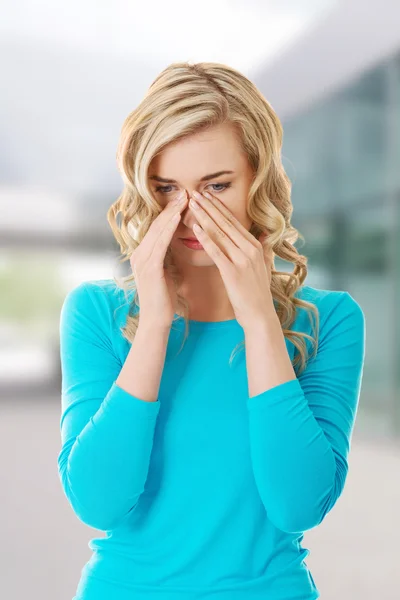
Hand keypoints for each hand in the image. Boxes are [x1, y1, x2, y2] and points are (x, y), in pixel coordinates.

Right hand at [130, 191, 188, 327]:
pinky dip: (169, 229)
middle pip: (156, 224)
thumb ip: (166, 256)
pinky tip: (178, 218)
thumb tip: (174, 243)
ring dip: (172, 213)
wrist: (156, 320)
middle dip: (171, 207)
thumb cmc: (164, 299)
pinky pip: (160, 243)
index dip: (170, 212)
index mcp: (143, 254)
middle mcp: (139, 253)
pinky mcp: (149, 267)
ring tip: (184, 198)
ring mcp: (142, 259)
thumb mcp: (166, 272)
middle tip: (185, 191)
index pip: (157, 228)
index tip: (183, 199)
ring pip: (158, 230)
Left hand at [188, 190, 274, 328]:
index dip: (219, 207)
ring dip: (205, 217)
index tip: (207, 195)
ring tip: (192, 204)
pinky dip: (206, 238)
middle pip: (225, 223)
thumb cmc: (258, 294)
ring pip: (220, 233)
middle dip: (209, 207)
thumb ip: (265, 248)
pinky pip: (216, 252)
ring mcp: (242, 260)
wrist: (260, 316)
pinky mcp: (232, 272)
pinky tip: (195, 228)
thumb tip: (265, 233)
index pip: (234, 222)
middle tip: (195, 193)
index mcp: (256, 246)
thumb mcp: (265, 267)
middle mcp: (250, 249)